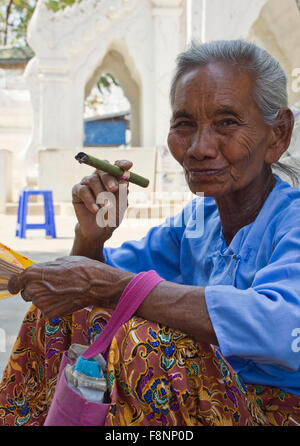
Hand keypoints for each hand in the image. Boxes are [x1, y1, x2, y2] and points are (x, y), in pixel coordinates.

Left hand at [8, 256, 134, 318]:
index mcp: (34, 273)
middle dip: (35, 289)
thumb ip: (46, 269)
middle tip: (51, 286)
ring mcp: (42, 303)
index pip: (15, 282)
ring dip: (45, 298)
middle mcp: (34, 289)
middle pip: (26, 292)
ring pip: (37, 301)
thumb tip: (41, 273)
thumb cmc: (82, 269)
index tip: (15, 286)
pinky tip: (66, 299)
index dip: (15, 284)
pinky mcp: (50, 314)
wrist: (97, 285)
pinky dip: (53, 306)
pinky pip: (47, 309)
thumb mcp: (62, 261)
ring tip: (63, 291)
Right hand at [72, 160, 132, 242]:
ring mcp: (87, 183)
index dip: (122, 164)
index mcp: (113, 178)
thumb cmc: (112, 216)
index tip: (128, 165)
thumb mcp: (121, 206)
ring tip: (106, 207)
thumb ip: (122, 194)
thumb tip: (125, 181)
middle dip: (109, 179)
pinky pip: (83, 191)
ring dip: (100, 194)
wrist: (99, 231)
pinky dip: (91, 201)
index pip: (116, 166)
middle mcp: (99, 177)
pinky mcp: (77, 190)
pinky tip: (96, 211)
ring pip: (92, 180)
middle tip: (114, 189)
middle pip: (103, 169)